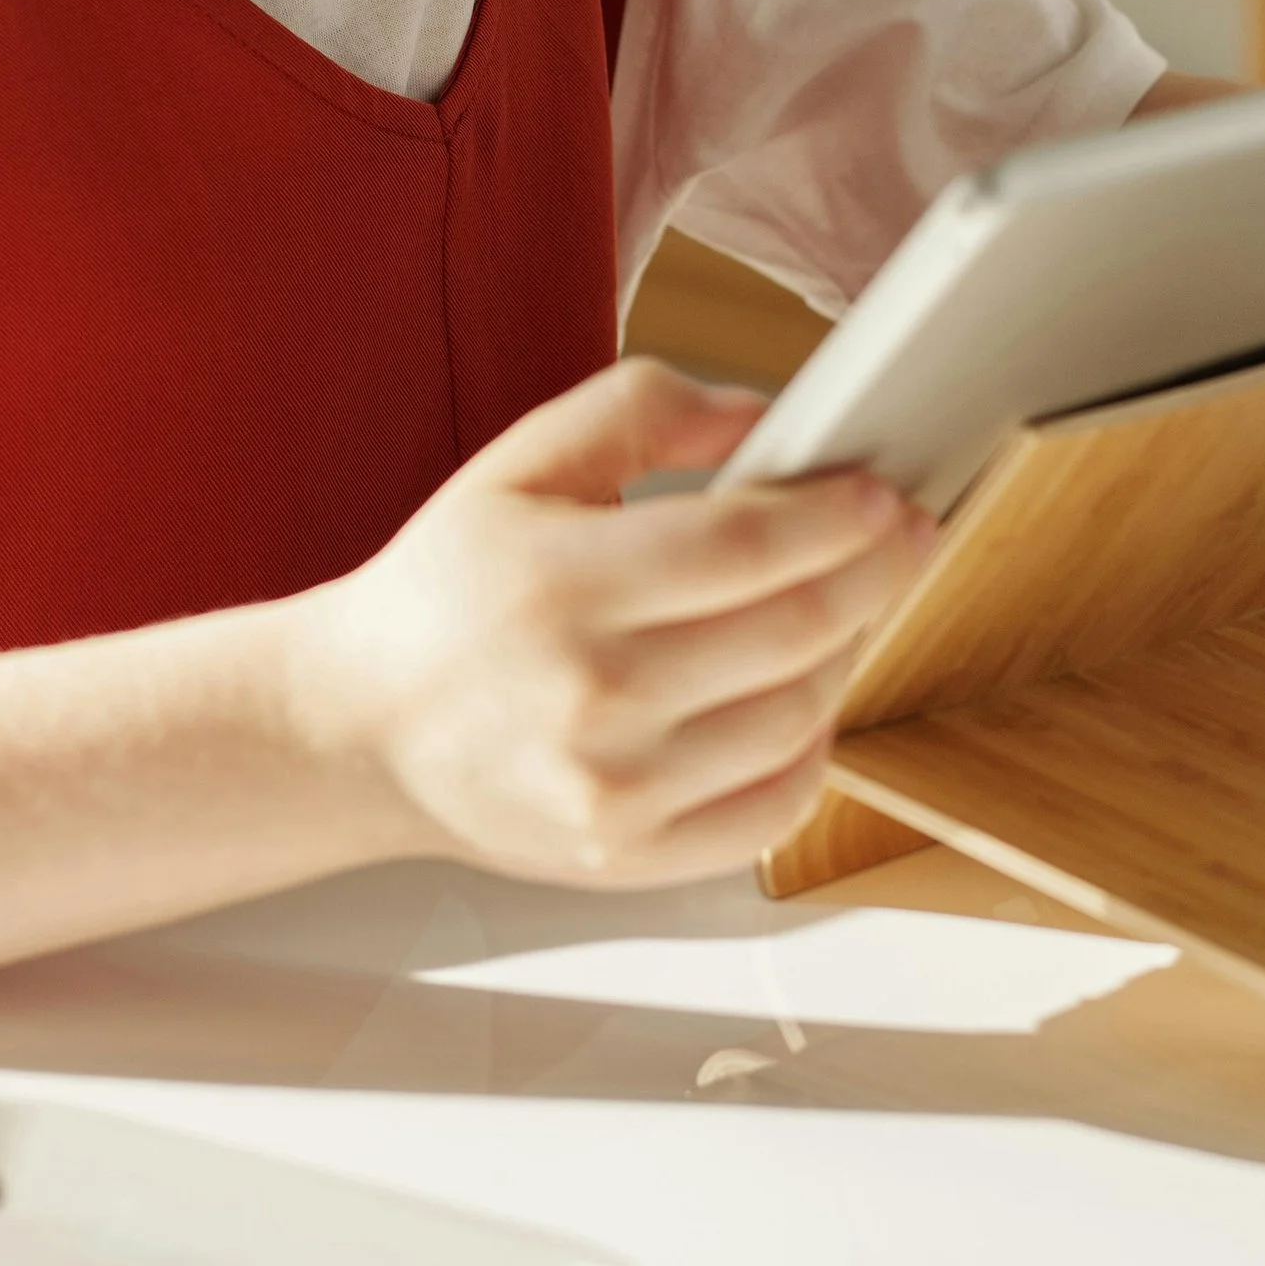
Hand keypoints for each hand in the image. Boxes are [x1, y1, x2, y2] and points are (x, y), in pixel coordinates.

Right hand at [312, 358, 933, 887]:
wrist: (362, 728)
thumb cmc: (450, 588)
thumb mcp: (521, 463)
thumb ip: (643, 408)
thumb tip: (768, 418)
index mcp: (563, 582)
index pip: (752, 546)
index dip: (842, 515)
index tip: (883, 491)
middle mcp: (592, 696)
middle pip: (797, 629)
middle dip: (876, 570)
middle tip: (902, 535)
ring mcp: (616, 790)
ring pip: (802, 716)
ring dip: (848, 650)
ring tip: (844, 605)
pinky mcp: (631, 856)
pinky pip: (776, 807)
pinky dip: (813, 748)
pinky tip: (800, 698)